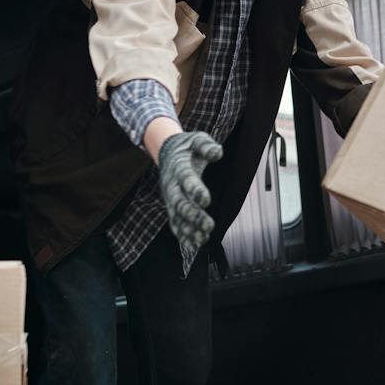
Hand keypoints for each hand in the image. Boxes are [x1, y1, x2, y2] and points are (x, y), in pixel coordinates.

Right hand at [157, 131, 222, 252]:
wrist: (167, 151)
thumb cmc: (187, 146)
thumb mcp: (197, 139)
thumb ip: (206, 145)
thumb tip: (217, 152)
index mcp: (179, 168)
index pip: (186, 179)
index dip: (195, 190)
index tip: (206, 200)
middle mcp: (171, 185)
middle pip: (179, 202)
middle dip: (193, 215)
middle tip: (208, 226)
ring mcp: (170, 198)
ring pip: (176, 216)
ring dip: (189, 229)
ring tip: (202, 239)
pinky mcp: (171, 207)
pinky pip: (175, 223)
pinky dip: (183, 235)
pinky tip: (193, 246)